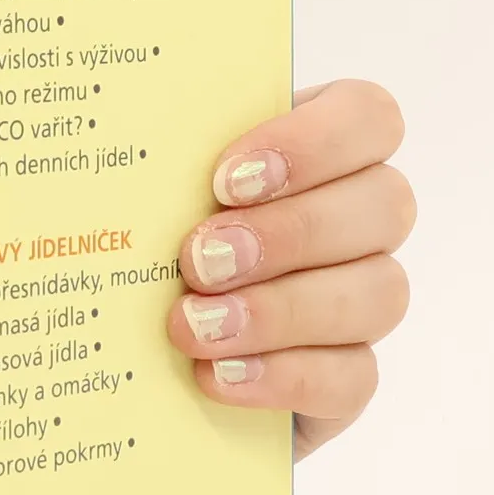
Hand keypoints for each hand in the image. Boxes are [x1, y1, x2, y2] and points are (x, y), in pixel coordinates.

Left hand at [165, 80, 412, 459]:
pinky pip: (355, 377)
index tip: (225, 182)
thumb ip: (159, 159)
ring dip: (282, 310)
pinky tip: (217, 374)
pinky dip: (285, 376)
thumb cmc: (148, 241)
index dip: (312, 144)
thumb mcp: (149, 189)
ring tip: (196, 326)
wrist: (135, 347)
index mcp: (320, 149)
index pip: (368, 116)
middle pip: (385, 204)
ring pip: (380, 292)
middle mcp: (361, 218)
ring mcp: (364, 298)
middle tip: (198, 260)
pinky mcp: (348, 376)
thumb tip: (108, 125)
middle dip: (290, 233)